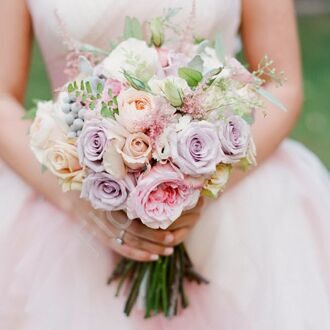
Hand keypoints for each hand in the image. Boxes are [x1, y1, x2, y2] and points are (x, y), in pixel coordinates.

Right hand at [66, 191, 203, 261]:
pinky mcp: (98, 235)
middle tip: (173, 243)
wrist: (68, 191)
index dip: (152, 232)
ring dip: (147, 250)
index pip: (134, 224)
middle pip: (133, 236)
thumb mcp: (106, 177)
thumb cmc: (92, 179)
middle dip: (154, 242)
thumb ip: (126, 181)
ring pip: (127, 244)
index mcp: (109, 204)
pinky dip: (134, 253)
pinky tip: (150, 256)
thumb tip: (152, 179)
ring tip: (167, 252)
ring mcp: (100, 229)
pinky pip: (117, 247)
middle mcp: (105, 219)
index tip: (171, 233)